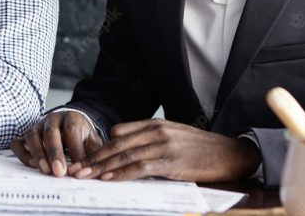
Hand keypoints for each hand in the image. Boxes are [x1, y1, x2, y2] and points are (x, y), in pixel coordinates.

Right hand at [11, 110, 102, 176]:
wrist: (69, 124)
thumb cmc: (82, 136)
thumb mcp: (92, 140)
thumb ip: (95, 151)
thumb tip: (98, 168)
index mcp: (71, 118)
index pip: (72, 132)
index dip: (75, 152)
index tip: (78, 170)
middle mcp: (52, 119)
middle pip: (51, 132)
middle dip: (55, 153)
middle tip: (60, 172)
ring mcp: (37, 126)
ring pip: (32, 135)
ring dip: (38, 153)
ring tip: (45, 170)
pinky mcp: (26, 136)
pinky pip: (18, 143)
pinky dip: (23, 154)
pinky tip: (32, 165)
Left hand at [66, 119, 260, 181]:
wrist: (230, 153)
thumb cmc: (200, 148)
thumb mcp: (173, 135)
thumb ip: (148, 138)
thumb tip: (122, 145)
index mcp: (155, 124)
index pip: (119, 133)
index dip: (100, 147)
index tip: (84, 158)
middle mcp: (156, 132)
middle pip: (117, 145)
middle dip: (94, 158)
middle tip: (75, 168)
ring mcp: (164, 146)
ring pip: (125, 156)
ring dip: (102, 167)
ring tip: (85, 175)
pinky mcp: (172, 162)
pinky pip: (141, 168)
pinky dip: (122, 174)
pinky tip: (109, 180)